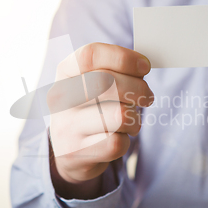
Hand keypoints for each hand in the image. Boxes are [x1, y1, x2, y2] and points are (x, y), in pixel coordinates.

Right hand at [48, 43, 153, 198]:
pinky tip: (120, 137)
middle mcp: (60, 98)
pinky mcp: (77, 153)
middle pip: (106, 82)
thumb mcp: (92, 84)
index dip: (123, 58)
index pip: (90, 55)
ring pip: (118, 115)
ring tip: (132, 120)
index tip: (145, 66)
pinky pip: (117, 143)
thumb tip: (142, 65)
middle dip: (138, 88)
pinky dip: (126, 140)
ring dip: (135, 118)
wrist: (70, 151)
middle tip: (147, 96)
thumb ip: (113, 70)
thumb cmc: (90, 109)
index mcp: (64, 73)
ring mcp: (67, 127)